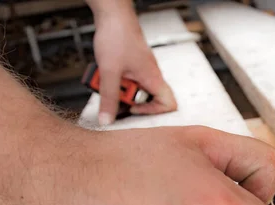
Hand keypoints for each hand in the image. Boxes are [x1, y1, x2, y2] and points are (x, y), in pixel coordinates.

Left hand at [92, 3, 176, 124]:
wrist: (111, 14)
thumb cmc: (117, 35)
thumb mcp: (110, 72)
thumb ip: (109, 99)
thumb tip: (108, 120)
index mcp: (153, 78)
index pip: (168, 104)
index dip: (153, 112)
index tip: (134, 109)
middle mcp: (150, 75)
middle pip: (146, 99)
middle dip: (127, 99)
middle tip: (114, 92)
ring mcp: (141, 70)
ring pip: (134, 90)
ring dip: (118, 89)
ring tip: (106, 79)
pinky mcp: (132, 65)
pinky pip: (127, 80)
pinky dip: (116, 80)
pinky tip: (105, 73)